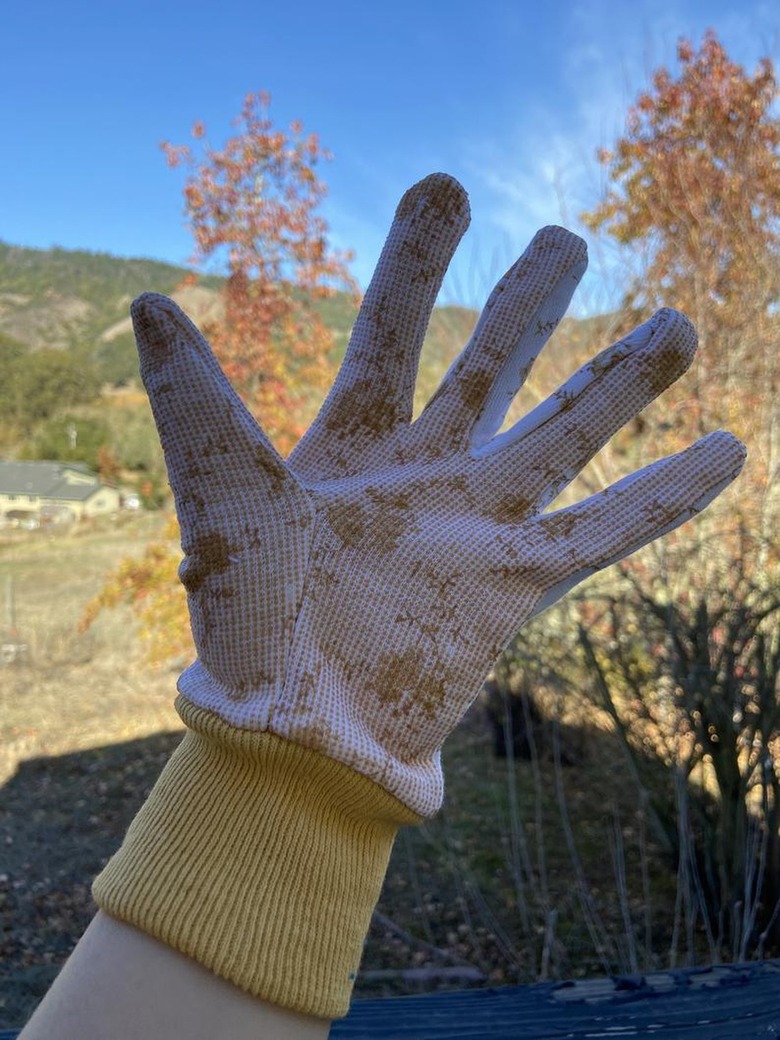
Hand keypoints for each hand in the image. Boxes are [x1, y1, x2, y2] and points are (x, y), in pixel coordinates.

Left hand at [133, 173, 744, 815]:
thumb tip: (148, 300)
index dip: (419, 261)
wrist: (292, 729)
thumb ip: (198, 402)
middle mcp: (420, 472)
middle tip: (569, 239)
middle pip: (490, 366)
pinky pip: (606, 532)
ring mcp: (474, 524)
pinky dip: (664, 496)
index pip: (392, 331)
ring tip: (677, 322)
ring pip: (564, 433)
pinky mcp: (515, 585)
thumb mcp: (221, 496)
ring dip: (619, 380)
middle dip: (528, 303)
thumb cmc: (245, 620)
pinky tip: (725, 449)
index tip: (449, 188)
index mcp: (349, 443)